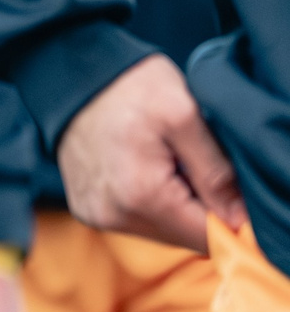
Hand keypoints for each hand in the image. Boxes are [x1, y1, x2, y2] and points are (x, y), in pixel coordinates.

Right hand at [59, 56, 243, 250]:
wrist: (73, 74)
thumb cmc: (129, 86)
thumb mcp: (184, 114)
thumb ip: (216, 171)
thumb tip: (239, 218)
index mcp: (140, 194)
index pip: (206, 236)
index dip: (232, 218)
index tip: (232, 188)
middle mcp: (112, 214)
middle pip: (183, 238)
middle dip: (201, 209)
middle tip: (196, 166)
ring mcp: (95, 214)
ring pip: (161, 232)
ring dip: (176, 207)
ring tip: (169, 164)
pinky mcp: (86, 209)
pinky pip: (135, 222)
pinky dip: (151, 203)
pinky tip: (146, 170)